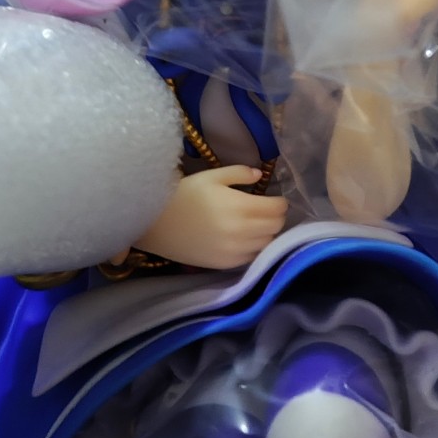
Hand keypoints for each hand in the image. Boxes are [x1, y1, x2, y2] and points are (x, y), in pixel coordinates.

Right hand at [132, 166, 287, 270]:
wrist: (157, 224)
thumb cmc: (183, 195)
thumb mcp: (211, 176)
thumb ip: (239, 173)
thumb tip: (259, 175)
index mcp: (241, 206)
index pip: (277, 209)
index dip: (280, 202)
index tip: (274, 198)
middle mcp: (242, 232)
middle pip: (276, 227)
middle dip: (275, 217)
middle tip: (267, 210)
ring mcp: (235, 251)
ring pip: (267, 243)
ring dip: (266, 233)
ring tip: (255, 224)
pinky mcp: (225, 264)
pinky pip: (252, 257)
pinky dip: (254, 247)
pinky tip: (243, 238)